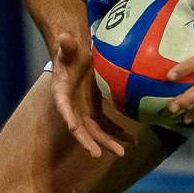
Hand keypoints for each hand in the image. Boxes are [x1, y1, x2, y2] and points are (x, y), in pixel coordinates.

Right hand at [50, 29, 136, 159]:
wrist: (76, 57)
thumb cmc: (70, 51)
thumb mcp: (67, 47)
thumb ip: (66, 45)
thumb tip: (64, 38)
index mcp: (61, 92)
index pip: (63, 106)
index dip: (68, 117)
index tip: (73, 128)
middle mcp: (71, 106)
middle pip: (79, 127)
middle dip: (88, 141)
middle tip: (98, 154)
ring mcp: (84, 110)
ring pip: (95, 131)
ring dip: (107, 142)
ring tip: (121, 153)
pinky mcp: (95, 110)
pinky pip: (107, 125)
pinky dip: (118, 133)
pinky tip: (132, 140)